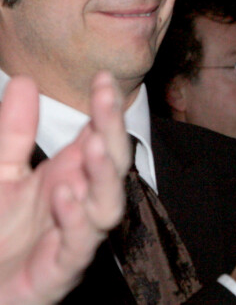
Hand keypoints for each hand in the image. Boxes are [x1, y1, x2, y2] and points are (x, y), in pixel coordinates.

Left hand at [0, 72, 129, 304]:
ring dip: (105, 175)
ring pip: (107, 204)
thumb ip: (14, 131)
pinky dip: (74, 220)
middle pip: (113, 161)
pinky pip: (77, 245)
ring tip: (94, 145)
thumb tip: (25, 81)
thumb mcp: (0, 172)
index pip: (99, 134)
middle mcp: (81, 199)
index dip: (105, 108)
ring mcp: (75, 234)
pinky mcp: (60, 270)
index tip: (102, 77)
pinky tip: (63, 195)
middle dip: (112, 128)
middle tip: (106, 98)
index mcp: (71, 172)